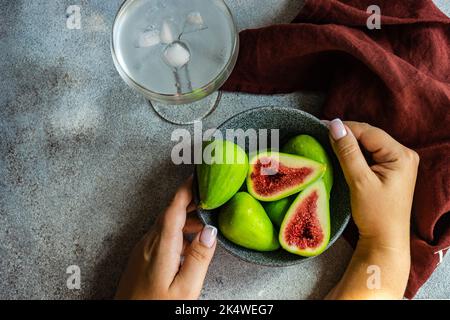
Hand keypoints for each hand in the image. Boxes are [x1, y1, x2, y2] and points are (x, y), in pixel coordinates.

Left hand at [115, 177, 216, 299]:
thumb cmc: (156, 307)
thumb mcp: (185, 288)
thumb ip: (199, 258)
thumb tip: (211, 231)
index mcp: (162, 245)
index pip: (174, 208)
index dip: (186, 189)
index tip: (197, 176)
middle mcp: (149, 242)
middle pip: (171, 213)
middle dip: (190, 202)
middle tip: (210, 197)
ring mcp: (143, 249)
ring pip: (166, 224)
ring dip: (186, 218)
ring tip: (206, 222)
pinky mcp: (142, 257)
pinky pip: (162, 235)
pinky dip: (178, 231)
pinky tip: (189, 242)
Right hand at [328, 119, 418, 248]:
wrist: (384, 240)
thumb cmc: (376, 214)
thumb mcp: (359, 181)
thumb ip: (347, 151)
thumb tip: (334, 125)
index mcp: (401, 155)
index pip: (368, 132)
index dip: (344, 128)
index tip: (321, 126)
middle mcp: (403, 155)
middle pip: (368, 136)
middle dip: (346, 135)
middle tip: (321, 134)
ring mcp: (397, 163)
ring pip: (367, 145)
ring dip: (348, 145)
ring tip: (326, 143)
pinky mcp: (389, 171)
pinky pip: (368, 155)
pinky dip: (353, 155)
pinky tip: (339, 154)